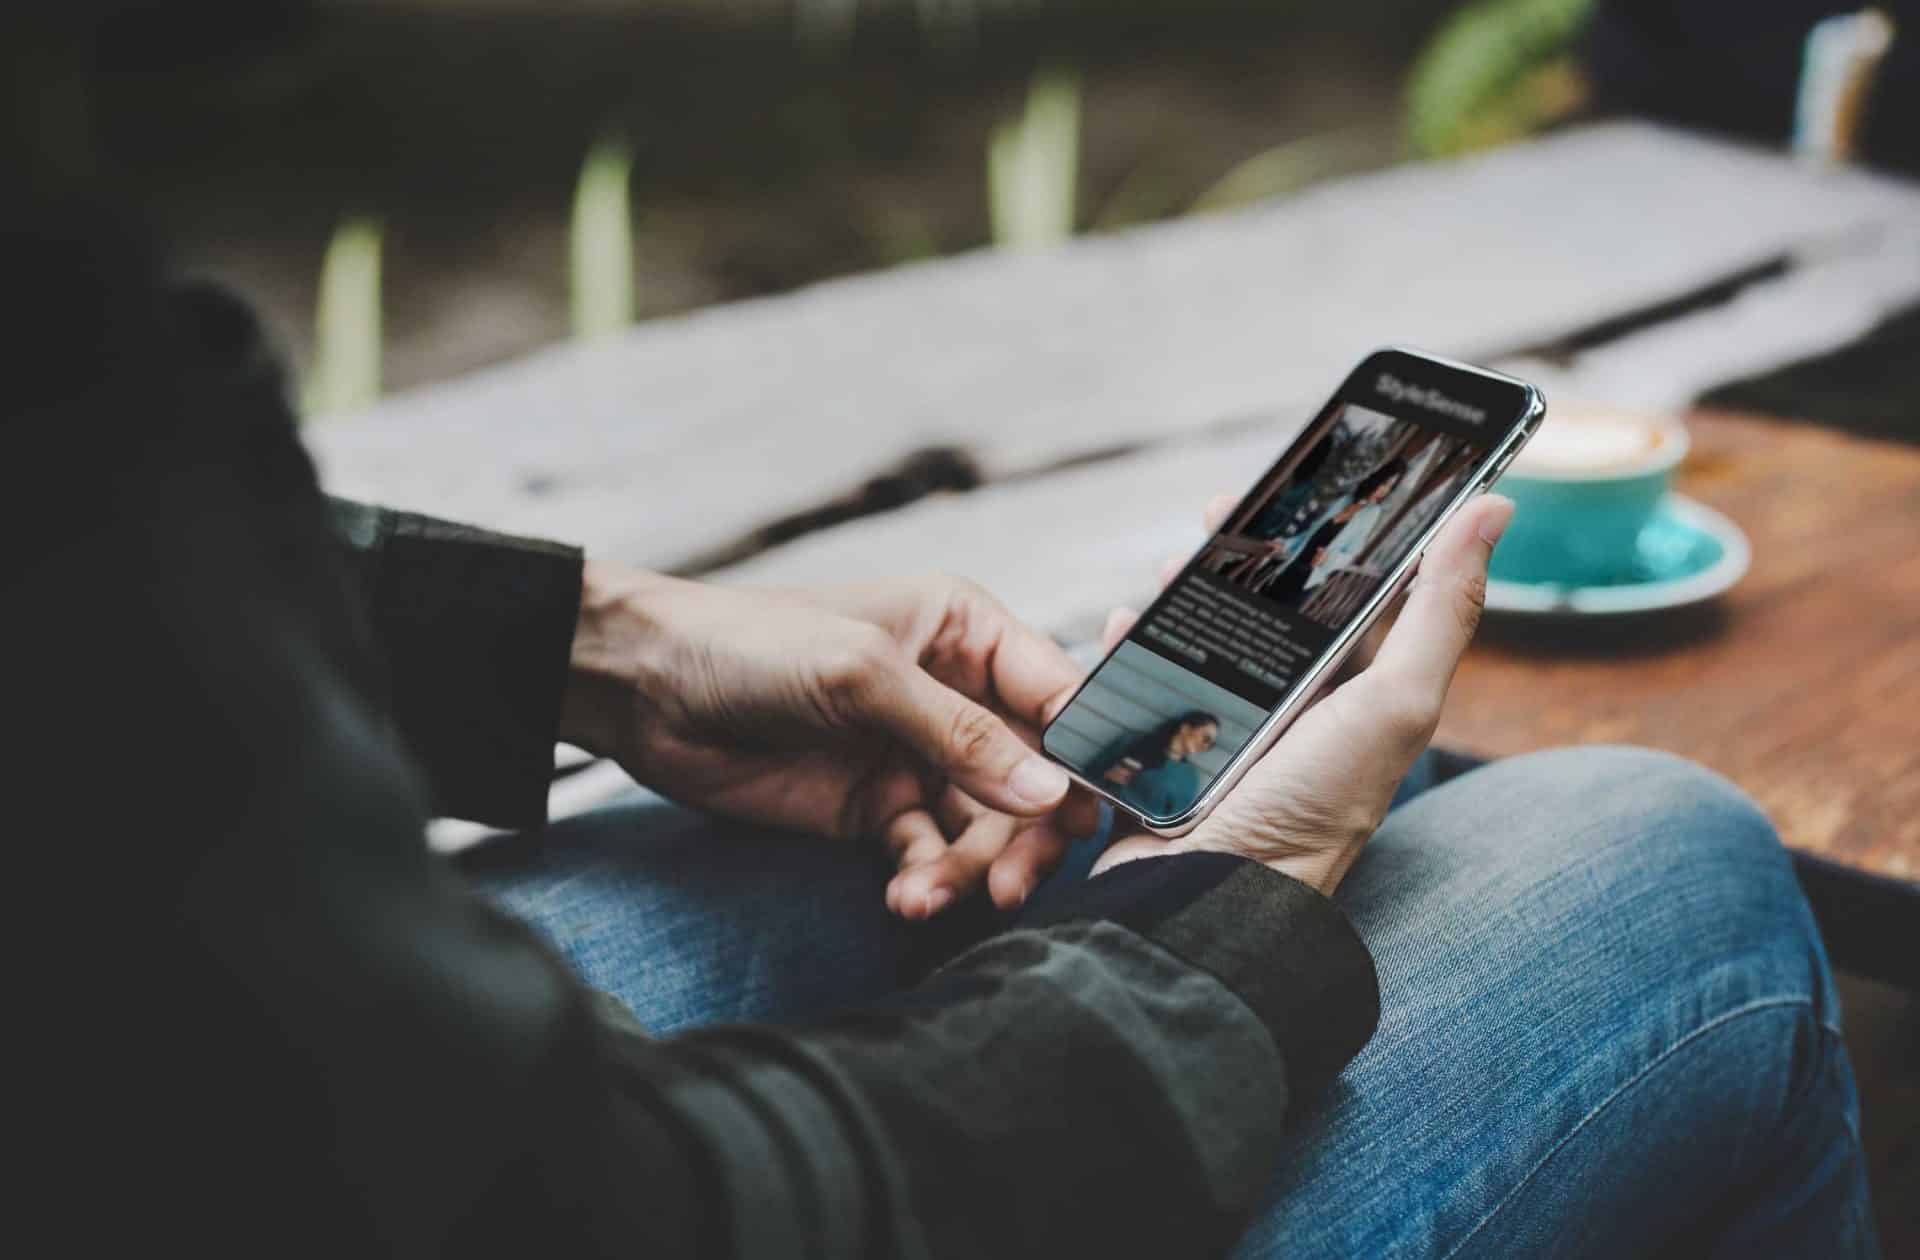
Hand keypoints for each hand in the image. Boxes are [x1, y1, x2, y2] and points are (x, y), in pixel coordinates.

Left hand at [559, 567, 1099, 916]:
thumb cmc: (750, 645)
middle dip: (1029, 833)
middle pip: (1033, 777)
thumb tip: (1050, 792)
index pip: (1059, 695)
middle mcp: (955, 694)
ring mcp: (918, 755)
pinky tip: (903, 898)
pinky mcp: (876, 809)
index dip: (1088, 755)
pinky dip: (926, 880)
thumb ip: (959, 736)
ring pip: (986, 827)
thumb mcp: (863, 676)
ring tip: (929, 897)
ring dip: (971, 868)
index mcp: (967, 632)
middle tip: (1012, 884)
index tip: (1095, 814)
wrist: (643, 690)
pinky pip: (929, 854)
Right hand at [1099, 492, 1511, 894]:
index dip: (1333, 536)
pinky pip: (1143, 679)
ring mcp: (1224, 730)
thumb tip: (1497, 510)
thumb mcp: (1395, 704)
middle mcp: (1292, 711)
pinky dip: (1129, 647)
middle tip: (1222, 514)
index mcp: (1355, 697)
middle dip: (1245, 554)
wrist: (1204, 900)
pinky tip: (1123, 628)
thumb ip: (1442, 611)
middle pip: (1267, 607)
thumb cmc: (1310, 812)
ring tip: (1172, 570)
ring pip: (1201, 634)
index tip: (1308, 483)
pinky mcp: (1163, 747)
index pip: (1351, 595)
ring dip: (1184, 590)